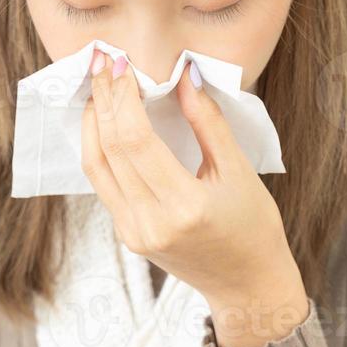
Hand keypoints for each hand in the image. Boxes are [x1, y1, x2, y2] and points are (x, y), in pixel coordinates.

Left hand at [82, 48, 308, 346]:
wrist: (247, 285)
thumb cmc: (253, 227)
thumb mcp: (240, 171)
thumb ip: (208, 122)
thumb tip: (185, 75)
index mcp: (185, 206)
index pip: (136, 140)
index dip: (123, 97)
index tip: (122, 63)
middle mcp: (151, 222)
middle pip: (110, 148)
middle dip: (104, 99)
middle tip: (104, 62)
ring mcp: (134, 233)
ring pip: (96, 167)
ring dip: (92, 121)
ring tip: (98, 86)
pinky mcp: (127, 235)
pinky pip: (103, 183)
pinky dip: (100, 147)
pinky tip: (105, 120)